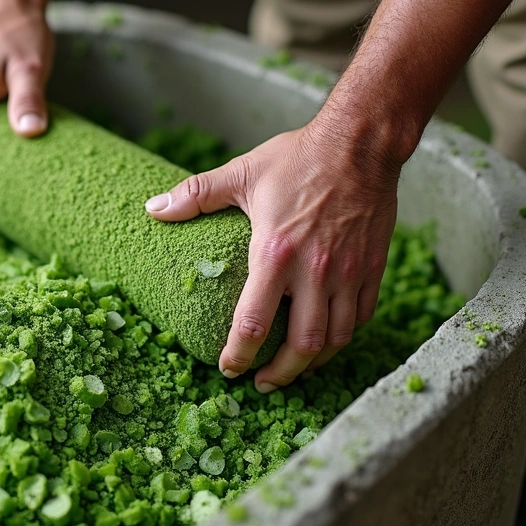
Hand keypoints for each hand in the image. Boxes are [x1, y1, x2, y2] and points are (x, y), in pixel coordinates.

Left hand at [144, 122, 402, 392]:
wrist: (360, 142)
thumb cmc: (298, 157)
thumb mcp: (242, 173)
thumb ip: (196, 194)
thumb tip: (153, 209)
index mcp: (276, 253)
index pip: (254, 322)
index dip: (239, 354)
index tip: (228, 368)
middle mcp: (315, 271)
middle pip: (302, 346)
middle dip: (280, 374)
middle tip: (262, 383)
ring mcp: (348, 273)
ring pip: (335, 340)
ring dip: (312, 364)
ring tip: (293, 371)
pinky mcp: (371, 269)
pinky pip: (359, 318)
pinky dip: (342, 338)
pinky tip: (326, 340)